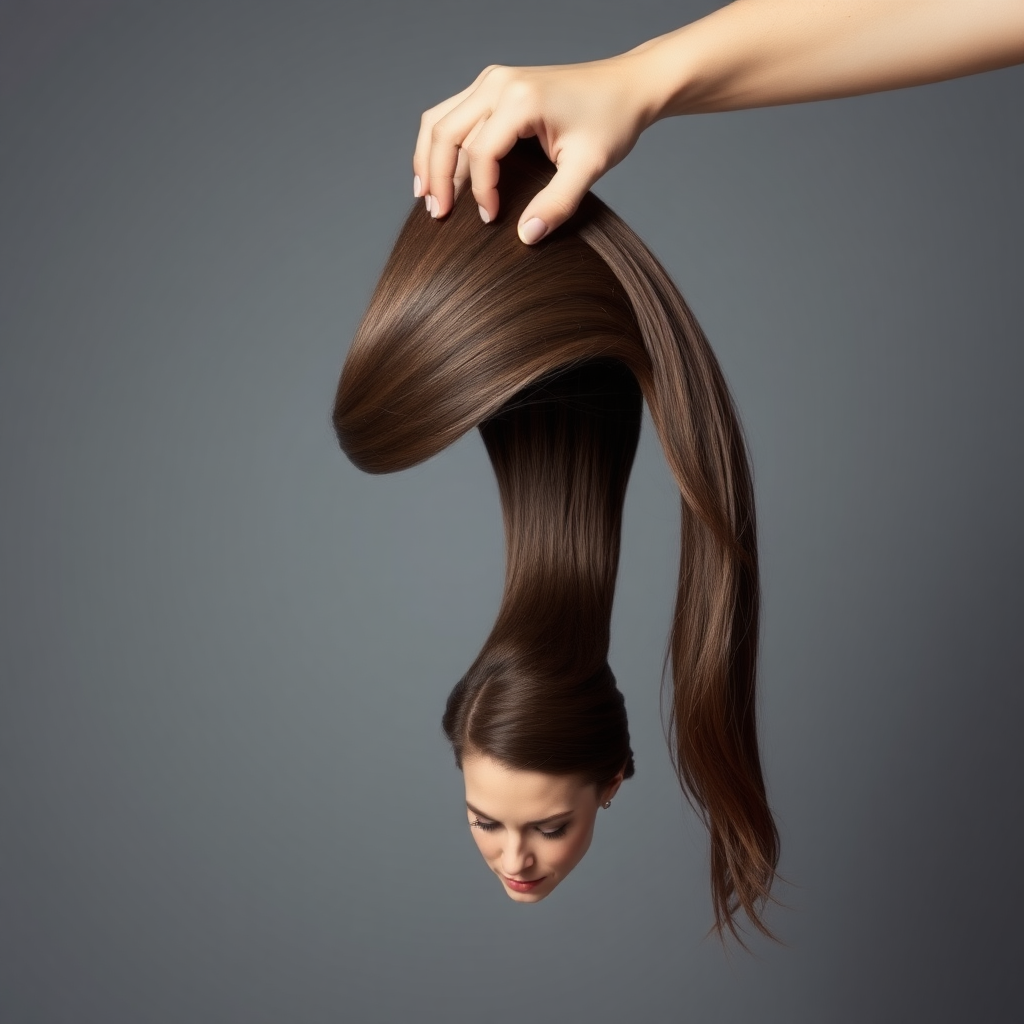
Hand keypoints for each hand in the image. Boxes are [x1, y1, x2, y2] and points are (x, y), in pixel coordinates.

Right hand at [413, 53, 654, 243]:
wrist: (628, 85)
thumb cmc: (612, 120)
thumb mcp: (590, 166)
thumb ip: (558, 204)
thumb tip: (526, 237)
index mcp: (521, 99)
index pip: (480, 152)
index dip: (480, 192)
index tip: (491, 219)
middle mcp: (499, 83)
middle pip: (445, 132)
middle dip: (436, 177)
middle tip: (437, 215)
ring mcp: (492, 81)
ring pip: (440, 120)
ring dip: (428, 159)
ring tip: (428, 198)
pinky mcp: (494, 86)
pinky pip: (452, 113)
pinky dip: (441, 144)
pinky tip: (440, 173)